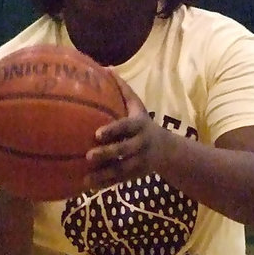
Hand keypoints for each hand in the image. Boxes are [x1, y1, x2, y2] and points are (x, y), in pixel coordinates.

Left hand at [84, 74, 164, 189]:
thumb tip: (105, 69)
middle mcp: (142, 144)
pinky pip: (120, 180)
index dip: (113, 130)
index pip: (126, 127)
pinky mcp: (136, 175)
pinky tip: (88, 185)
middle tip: (89, 156)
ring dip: (104, 174)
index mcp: (140, 126)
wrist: (167, 150)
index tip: (97, 133)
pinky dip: (105, 183)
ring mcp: (140, 161)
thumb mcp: (138, 106)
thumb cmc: (144, 123)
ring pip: (122, 169)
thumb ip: (123, 90)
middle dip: (108, 153)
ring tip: (86, 178)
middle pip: (126, 150)